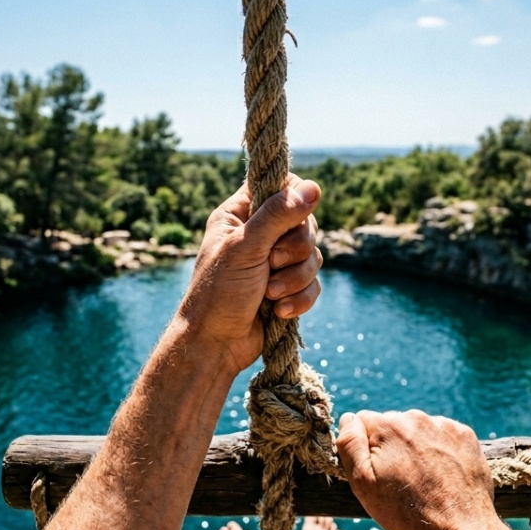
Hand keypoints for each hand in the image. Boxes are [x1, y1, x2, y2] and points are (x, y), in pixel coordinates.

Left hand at [176, 175, 323, 374]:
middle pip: (306, 224)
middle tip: (270, 264)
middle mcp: (260, 234)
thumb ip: (278, 215)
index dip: (293, 201)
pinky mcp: (288, 288)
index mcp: (241, 214)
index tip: (290, 220)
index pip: (282, 186)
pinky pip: (313, 284)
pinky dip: (299, 298)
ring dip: (294, 279)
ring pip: (313, 257)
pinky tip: (278, 311)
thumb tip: (314, 187)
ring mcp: (275, 262)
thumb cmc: (219, 293)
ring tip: (269, 293)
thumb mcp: (246, 248)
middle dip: (294, 251)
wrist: (215, 344)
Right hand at [337, 410, 498, 529]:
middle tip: (400, 479)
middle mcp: (417, 418)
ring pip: (418, 429)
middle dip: (391, 445)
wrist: (459, 529)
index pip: (363, 421)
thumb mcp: (363, 484)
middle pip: (392, 424)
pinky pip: (442, 435)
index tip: (377, 470)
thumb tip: (348, 418)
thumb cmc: (406, 512)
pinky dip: (439, 449)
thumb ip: (350, 445)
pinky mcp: (465, 435)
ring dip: (416, 447)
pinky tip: (441, 474)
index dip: (365, 447)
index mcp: (389, 426)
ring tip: (423, 479)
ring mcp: (444, 426)